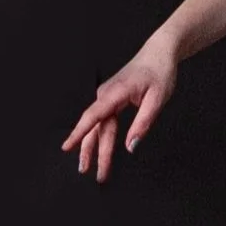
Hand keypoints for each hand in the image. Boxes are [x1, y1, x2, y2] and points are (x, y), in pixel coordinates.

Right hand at [61, 37, 177, 182]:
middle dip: (91, 151)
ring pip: (98, 126)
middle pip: (96, 127)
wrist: (159, 53)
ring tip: (89, 167)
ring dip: (93, 147)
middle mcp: (106, 95)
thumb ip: (143, 124)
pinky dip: (99, 136)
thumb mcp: (157, 100)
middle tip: (88, 172)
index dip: (79, 133)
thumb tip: (131, 147)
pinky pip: (103, 121)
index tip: (67, 147)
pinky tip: (96, 148)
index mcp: (115, 93)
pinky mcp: (111, 99)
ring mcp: (107, 97)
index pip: (93, 116)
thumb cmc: (159, 72)